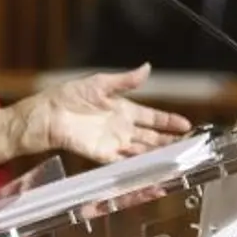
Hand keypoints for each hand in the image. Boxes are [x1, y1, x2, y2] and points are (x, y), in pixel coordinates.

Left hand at [15, 65, 193, 162]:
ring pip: (142, 151)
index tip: (186, 124)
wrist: (48, 114)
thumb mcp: (100, 83)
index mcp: (124, 109)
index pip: (153, 117)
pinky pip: (124, 163)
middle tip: (188, 145)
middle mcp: (122, 128)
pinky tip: (150, 169)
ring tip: (176, 158)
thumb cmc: (69, 96)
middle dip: (169, 141)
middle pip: (151, 137)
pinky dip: (137, 167)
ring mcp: (114, 143)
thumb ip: (126, 80)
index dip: (169, 121)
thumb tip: (148, 68)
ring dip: (158, 155)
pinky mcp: (103, 155)